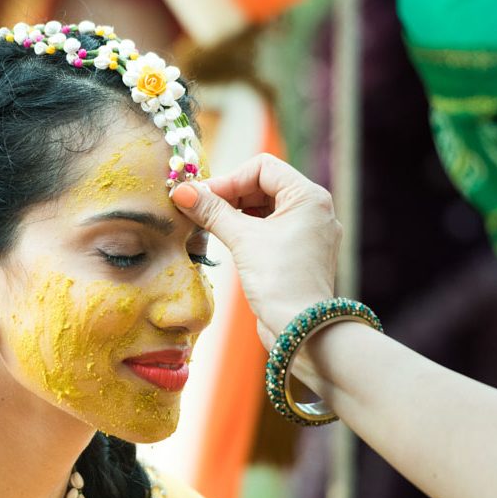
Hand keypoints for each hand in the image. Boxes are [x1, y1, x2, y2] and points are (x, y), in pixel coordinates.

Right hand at [170, 154, 341, 346]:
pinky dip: (247, 230)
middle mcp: (315, 210)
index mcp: (309, 197)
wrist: (302, 330)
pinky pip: (270, 229)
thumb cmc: (279, 281)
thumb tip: (181, 191)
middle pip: (264, 185)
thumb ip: (212, 211)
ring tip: (210, 226)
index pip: (262, 167)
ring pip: (265, 208)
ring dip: (236, 213)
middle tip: (201, 210)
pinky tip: (228, 242)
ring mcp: (309, 233)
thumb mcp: (242, 240)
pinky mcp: (300, 253)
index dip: (229, 179)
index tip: (202, 198)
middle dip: (231, 196)